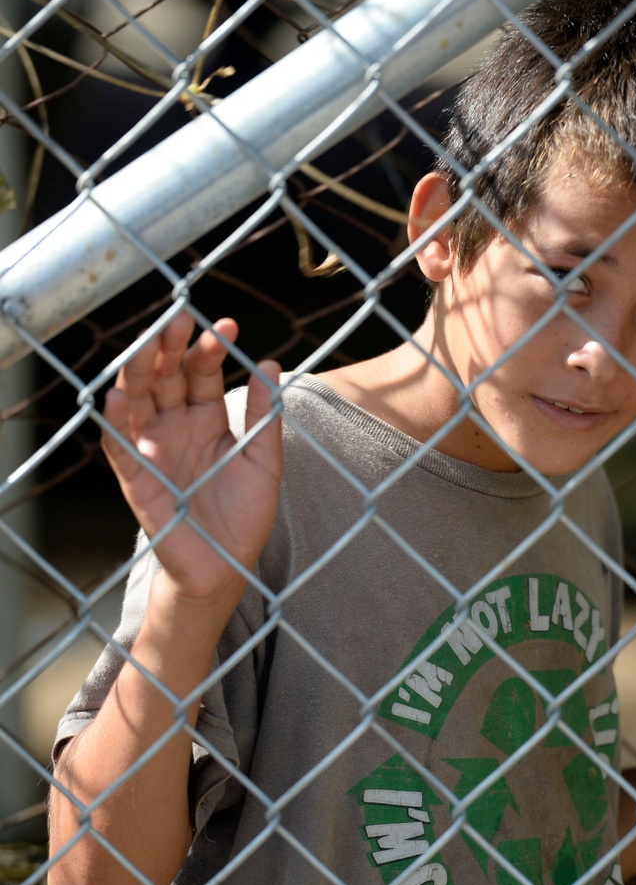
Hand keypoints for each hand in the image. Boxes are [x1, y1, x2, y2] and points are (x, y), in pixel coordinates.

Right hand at [101, 312, 281, 604]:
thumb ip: (265, 415)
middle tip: (178, 317)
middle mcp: (175, 426)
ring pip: (136, 398)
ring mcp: (152, 448)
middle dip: (169, 345)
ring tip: (145, 343)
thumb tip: (270, 363)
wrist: (226, 567)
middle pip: (164, 374)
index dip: (210, 347)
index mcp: (207, 418)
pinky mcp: (135, 476)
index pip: (201, 371)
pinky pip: (119, 443)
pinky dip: (116, 419)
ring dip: (137, 369)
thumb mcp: (264, 461)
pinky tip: (119, 395)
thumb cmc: (245, 515)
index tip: (227, 326)